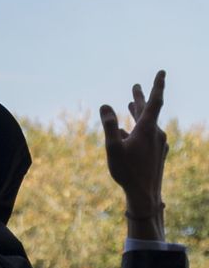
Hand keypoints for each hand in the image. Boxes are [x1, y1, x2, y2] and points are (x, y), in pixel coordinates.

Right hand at [101, 70, 166, 238]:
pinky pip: (147, 135)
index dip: (157, 85)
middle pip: (148, 111)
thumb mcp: (113, 148)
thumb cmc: (128, 172)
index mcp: (147, 129)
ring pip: (147, 123)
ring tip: (130, 104)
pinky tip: (126, 132)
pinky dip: (137, 129)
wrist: (145, 195)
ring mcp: (158, 144)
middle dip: (140, 98)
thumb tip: (105, 105)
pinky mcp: (157, 153)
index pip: (154, 102)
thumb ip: (109, 125)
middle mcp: (156, 134)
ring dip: (138, 113)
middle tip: (135, 86)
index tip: (162, 72)